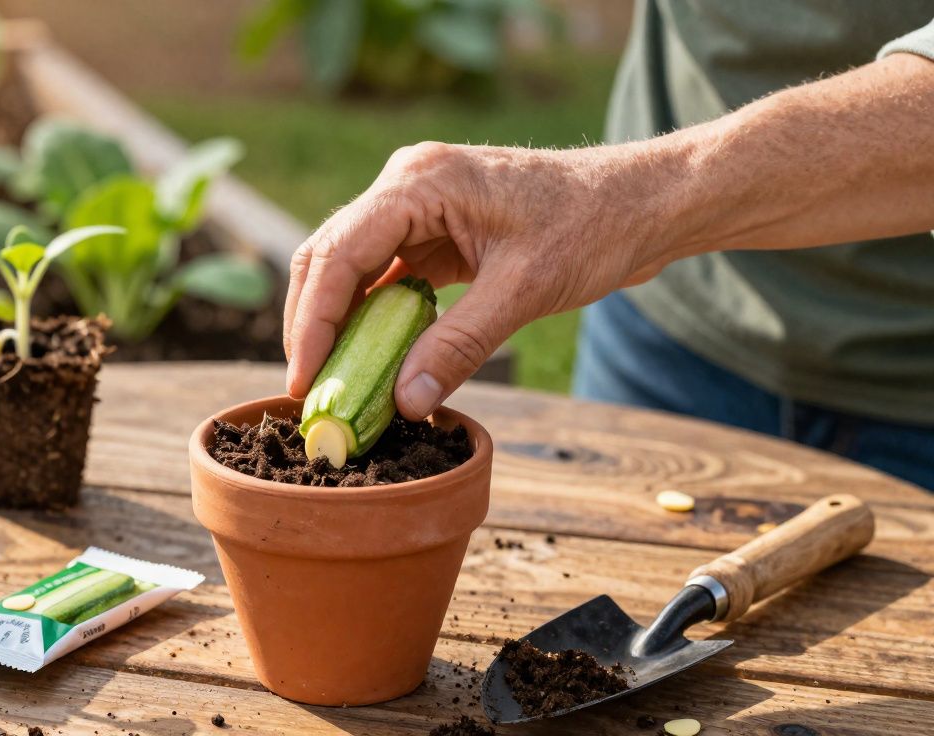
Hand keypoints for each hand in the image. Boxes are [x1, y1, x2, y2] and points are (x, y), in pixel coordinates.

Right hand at [284, 141, 678, 419]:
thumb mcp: (525, 291)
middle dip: (314, 325)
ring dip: (341, 324)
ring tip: (335, 383)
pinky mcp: (436, 229)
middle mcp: (407, 185)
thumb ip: (459, 346)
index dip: (313, 322)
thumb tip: (404, 404)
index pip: (337, 254)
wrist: (645, 202)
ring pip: (353, 269)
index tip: (305, 381)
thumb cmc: (594, 226)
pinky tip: (374, 359)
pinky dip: (376, 318)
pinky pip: (388, 276)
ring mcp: (419, 206)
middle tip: (310, 391)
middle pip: (329, 257)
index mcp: (419, 182)